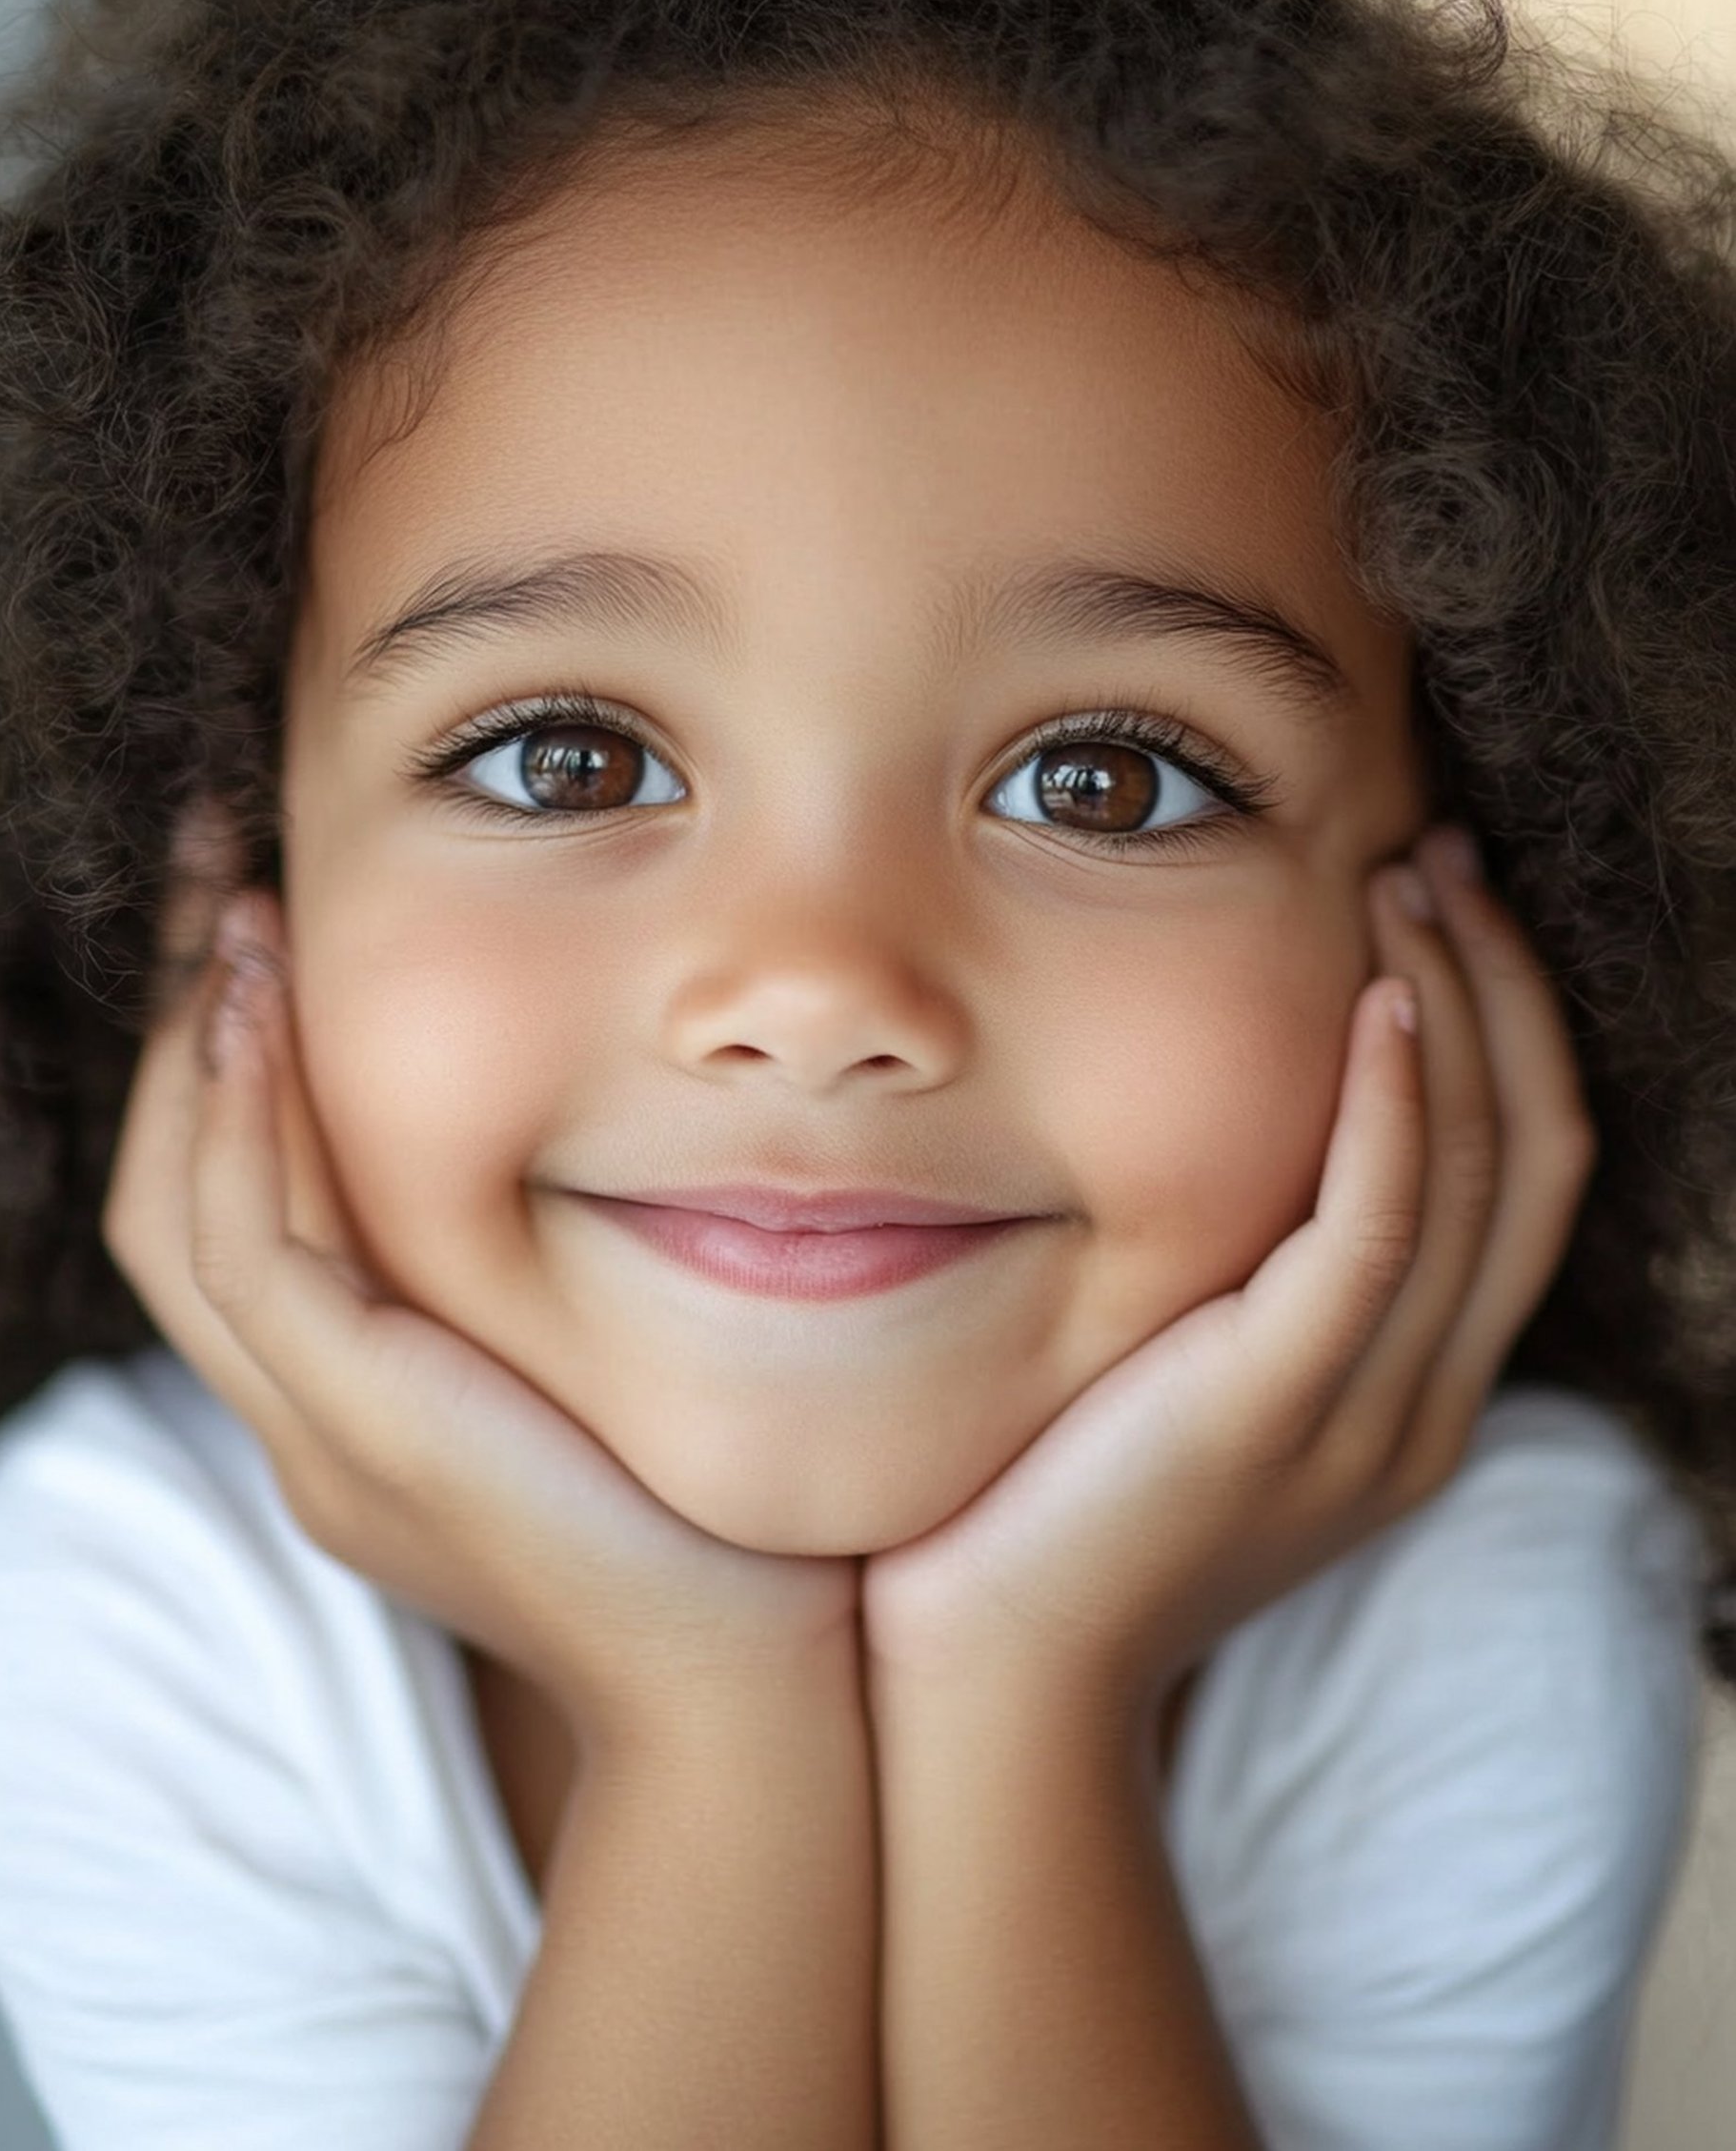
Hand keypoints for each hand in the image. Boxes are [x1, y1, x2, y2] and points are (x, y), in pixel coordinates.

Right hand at [102, 805, 861, 1759]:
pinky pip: (258, 1256)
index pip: (229, 1218)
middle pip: (171, 1203)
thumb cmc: (716, 1516)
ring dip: (203, 1055)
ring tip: (238, 915)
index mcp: (356, 1413)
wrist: (756, 1679)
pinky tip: (274, 1014)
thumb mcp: (610, 1369)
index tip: (261, 925)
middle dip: (187, 1031)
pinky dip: (248, 1128)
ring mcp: (321, 1437)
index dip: (225, 1070)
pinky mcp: (369, 1429)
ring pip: (184, 1219)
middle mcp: (311, 1426)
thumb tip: (606, 1132)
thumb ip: (561, 1279)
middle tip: (215, 874)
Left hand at [859, 826, 1598, 1723]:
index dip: (1511, 1032)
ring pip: (1480, 1175)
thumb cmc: (1052, 1499)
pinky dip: (1398, 1104)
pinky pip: (1378, 1228)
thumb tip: (1212, 1125)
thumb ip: (1235, 1273)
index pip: (1524, 1181)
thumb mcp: (1178, 1370)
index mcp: (1412, 1391)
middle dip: (1506, 991)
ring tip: (1409, 883)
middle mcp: (1420, 1402)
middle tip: (1448, 858)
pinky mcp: (1275, 1407)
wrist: (991, 1668)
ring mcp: (1364, 1415)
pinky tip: (1376, 999)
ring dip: (1460, 1009)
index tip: (1447, 908)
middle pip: (1534, 1158)